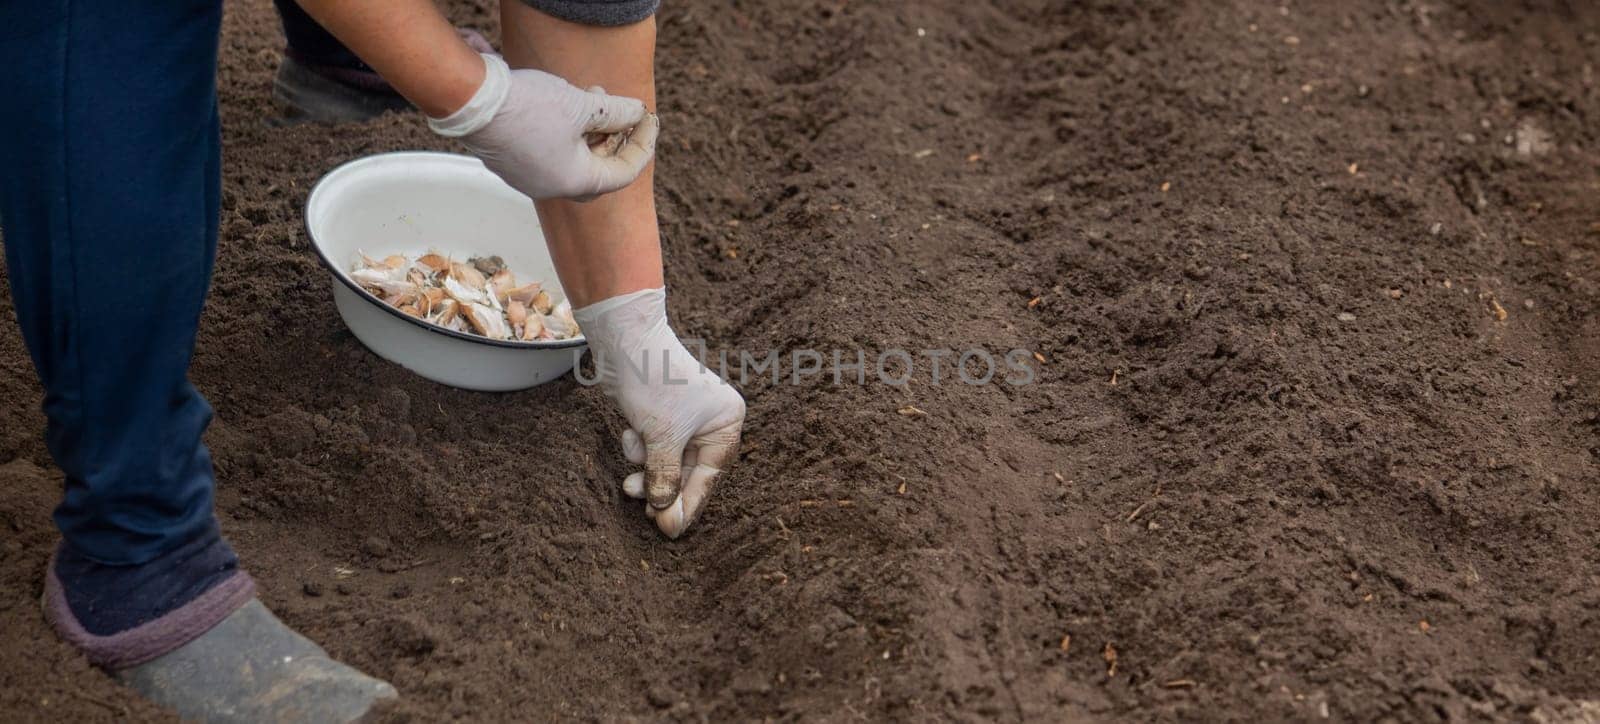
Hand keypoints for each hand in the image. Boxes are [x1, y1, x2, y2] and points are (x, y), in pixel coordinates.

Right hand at [428, 54, 658, 200]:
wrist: (470, 100)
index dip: (642, 145)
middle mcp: (551, 186)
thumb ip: (616, 112)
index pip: (624, 172)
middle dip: (615, 138)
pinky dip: (567, 131)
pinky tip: (567, 102)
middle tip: (624, 111)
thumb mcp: (582, 105)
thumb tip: (637, 113)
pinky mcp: (511, 159)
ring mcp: (528, 175)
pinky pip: (550, 150)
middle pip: (598, 168)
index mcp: (574, 182)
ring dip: (590, 130)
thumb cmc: (528, 106)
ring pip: (573, 157)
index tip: (650, 119)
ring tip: (594, 95)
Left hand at [572, 288, 745, 537]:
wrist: (624, 339)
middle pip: (689, 472)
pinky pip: (655, 448)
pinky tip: (630, 435)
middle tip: (645, 513)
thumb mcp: (661, 438)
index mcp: (727, 422)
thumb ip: (665, 477)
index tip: (670, 530)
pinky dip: (641, 450)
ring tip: (628, 483)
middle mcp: (712, 422)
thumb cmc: (652, 381)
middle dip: (664, 489)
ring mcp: (687, 419)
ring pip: (669, 463)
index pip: (709, 476)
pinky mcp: (663, 417)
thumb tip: (665, 513)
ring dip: (648, 472)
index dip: (689, 505)